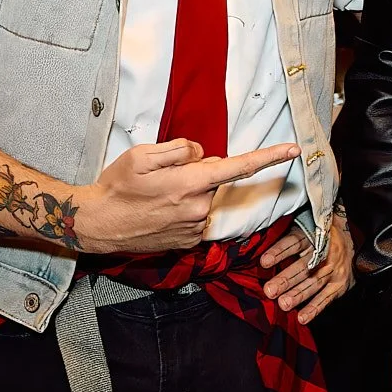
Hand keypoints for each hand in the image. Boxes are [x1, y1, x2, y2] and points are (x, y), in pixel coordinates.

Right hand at [73, 141, 299, 253]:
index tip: (294, 149)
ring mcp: (194, 228)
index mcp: (191, 183)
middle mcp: (199, 208)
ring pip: (203, 198)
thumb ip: (181, 149)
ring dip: (188, 193)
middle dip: (196, 172)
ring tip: (155, 197)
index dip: (269, 157)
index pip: (239, 167)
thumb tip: (204, 155)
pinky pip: (195, 216)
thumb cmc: (117, 186)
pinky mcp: (188, 242)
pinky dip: (182, 210)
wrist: (96, 225)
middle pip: (212, 178)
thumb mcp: (144, 154)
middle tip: (162, 177)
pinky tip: (158, 212)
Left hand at [262, 216, 352, 323]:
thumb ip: (288, 237)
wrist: (351, 243)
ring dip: (298, 295)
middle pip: (304, 266)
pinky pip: (326, 298)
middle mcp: (325, 252)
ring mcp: (333, 269)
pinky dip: (314, 308)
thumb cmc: (319, 238)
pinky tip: (302, 318)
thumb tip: (259, 247)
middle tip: (270, 290)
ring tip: (283, 304)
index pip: (295, 242)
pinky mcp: (339, 285)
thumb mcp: (307, 228)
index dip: (280, 252)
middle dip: (286, 279)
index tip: (264, 262)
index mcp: (314, 235)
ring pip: (314, 283)